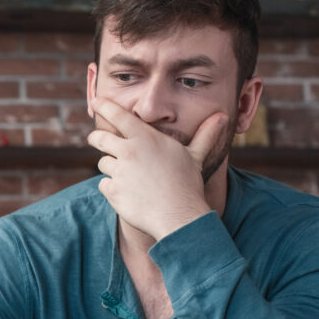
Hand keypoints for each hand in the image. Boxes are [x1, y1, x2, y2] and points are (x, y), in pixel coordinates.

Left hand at [86, 97, 226, 240]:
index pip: (118, 115)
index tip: (96, 102)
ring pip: (103, 163)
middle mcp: (129, 152)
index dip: (104, 106)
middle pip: (99, 138)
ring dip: (111, 168)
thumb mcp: (195, 156)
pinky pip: (103, 184)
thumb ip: (205, 135)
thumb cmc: (188, 184)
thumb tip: (223, 116)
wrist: (179, 216)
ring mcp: (119, 172)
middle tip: (95, 138)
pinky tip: (128, 193)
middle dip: (95, 137)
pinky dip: (111, 188)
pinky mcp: (112, 191)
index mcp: (146, 138)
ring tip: (129, 176)